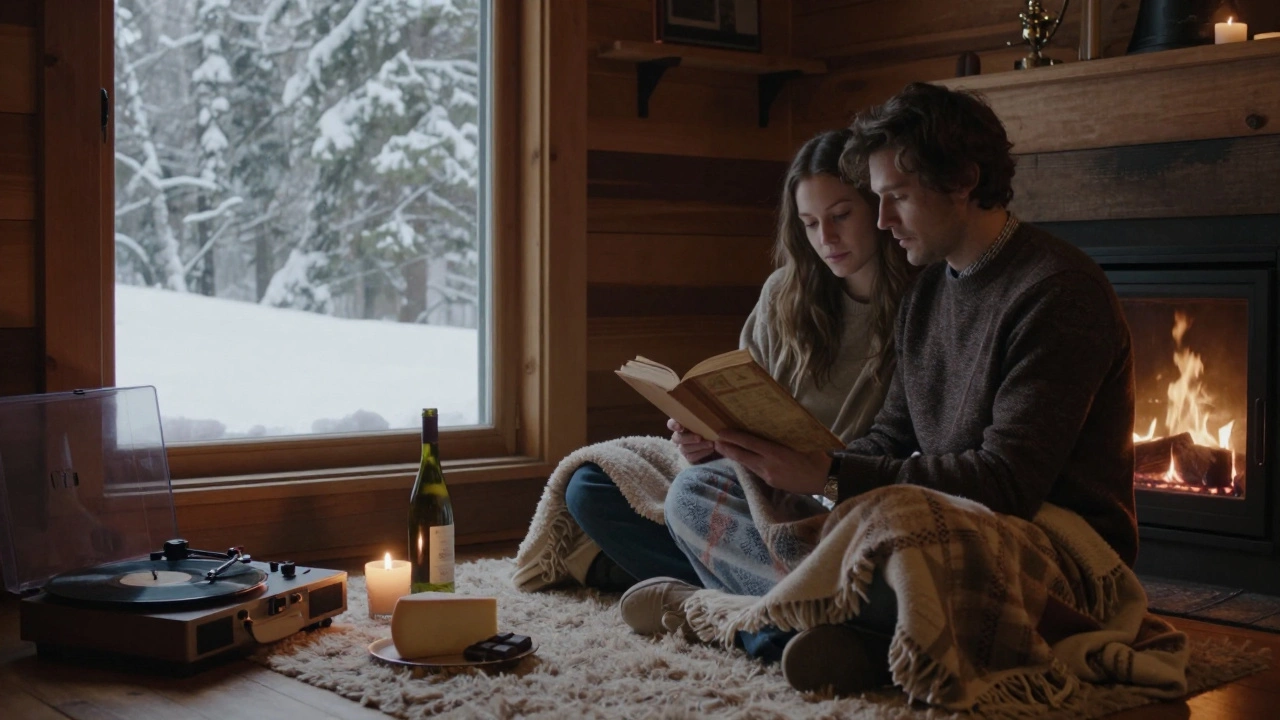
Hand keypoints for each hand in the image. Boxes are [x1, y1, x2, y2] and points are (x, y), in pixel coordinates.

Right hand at [668, 418, 716, 463]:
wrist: (716, 441)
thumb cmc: (709, 426)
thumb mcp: (706, 420)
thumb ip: (702, 417)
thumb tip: (707, 412)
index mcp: (680, 425)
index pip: (671, 424)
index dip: (673, 425)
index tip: (680, 427)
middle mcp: (678, 436)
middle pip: (677, 438)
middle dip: (689, 438)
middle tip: (699, 438)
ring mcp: (682, 447)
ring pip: (684, 448)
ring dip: (698, 446)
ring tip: (710, 444)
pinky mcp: (688, 456)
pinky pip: (691, 457)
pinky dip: (701, 453)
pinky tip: (711, 449)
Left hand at [713, 429, 829, 494]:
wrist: (825, 478)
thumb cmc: (815, 455)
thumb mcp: (799, 440)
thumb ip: (782, 435)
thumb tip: (770, 424)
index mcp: (776, 452)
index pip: (749, 443)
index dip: (733, 438)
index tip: (721, 432)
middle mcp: (769, 465)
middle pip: (742, 457)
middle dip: (727, 449)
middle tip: (715, 442)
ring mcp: (769, 476)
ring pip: (748, 465)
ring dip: (736, 457)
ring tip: (726, 449)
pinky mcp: (773, 483)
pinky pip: (757, 471)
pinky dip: (749, 464)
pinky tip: (746, 460)